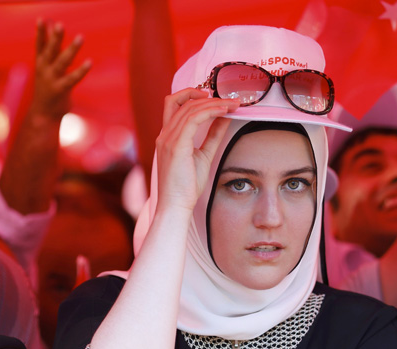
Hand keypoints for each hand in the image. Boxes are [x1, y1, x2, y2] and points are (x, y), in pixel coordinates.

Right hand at [31, 19, 91, 118]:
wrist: (43, 115)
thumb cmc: (48, 90)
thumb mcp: (47, 72)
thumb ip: (54, 56)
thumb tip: (58, 39)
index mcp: (40, 64)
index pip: (39, 45)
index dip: (40, 33)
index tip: (41, 19)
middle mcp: (43, 70)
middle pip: (50, 50)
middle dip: (55, 37)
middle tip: (60, 24)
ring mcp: (51, 80)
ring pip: (62, 61)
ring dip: (71, 49)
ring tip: (80, 37)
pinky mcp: (60, 90)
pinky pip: (72, 78)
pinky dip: (81, 70)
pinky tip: (90, 62)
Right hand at [154, 88, 238, 212]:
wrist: (176, 205)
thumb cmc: (187, 186)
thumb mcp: (204, 155)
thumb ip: (212, 135)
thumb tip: (224, 118)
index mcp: (167, 136)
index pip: (174, 104)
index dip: (192, 94)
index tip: (214, 97)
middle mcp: (165, 134)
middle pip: (183, 102)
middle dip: (208, 97)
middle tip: (230, 100)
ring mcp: (168, 139)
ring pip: (190, 107)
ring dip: (214, 103)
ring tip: (231, 104)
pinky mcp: (176, 145)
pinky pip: (194, 119)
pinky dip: (211, 111)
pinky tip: (225, 111)